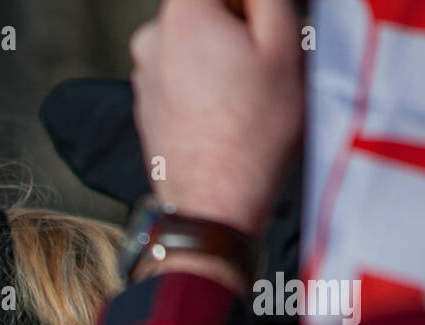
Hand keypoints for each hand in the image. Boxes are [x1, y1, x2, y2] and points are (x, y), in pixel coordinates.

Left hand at [130, 0, 303, 234]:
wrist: (213, 205)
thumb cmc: (251, 135)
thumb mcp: (282, 47)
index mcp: (181, 15)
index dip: (252, 4)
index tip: (269, 27)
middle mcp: (150, 40)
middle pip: (205, 9)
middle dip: (240, 26)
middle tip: (267, 63)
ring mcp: (143, 75)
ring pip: (195, 43)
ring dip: (225, 56)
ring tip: (249, 96)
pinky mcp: (146, 105)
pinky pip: (182, 77)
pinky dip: (206, 85)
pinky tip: (226, 114)